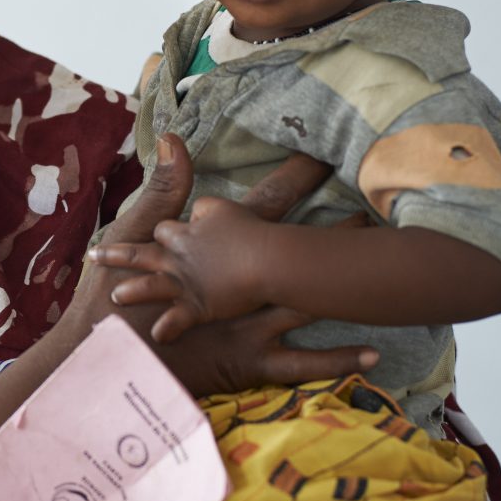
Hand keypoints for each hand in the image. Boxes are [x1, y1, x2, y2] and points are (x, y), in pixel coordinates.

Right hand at [63, 137, 377, 396]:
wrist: (102, 359)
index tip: (332, 153)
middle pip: (300, 252)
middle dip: (338, 231)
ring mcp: (249, 323)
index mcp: (216, 251)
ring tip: (398, 278)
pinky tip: (375, 354)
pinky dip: (337, 359)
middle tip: (382, 208)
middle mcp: (242, 286)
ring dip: (348, 289)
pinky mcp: (250, 360)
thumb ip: (162, 189)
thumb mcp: (134, 237)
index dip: (297, 178)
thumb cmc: (113, 298)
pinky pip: (302, 363)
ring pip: (310, 304)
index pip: (264, 205)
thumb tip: (177, 136)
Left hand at [99, 195, 271, 341]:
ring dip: (132, 291)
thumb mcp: (221, 208)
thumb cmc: (247, 230)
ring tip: (116, 296)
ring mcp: (182, 284)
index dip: (159, 231)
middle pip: (139, 254)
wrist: (264, 259)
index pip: (161, 229)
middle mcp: (175, 258)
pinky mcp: (196, 307)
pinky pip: (176, 320)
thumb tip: (195, 207)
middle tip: (94, 256)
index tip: (154, 234)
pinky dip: (167, 328)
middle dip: (116, 255)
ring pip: (148, 286)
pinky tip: (158, 335)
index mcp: (181, 233)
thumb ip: (203, 207)